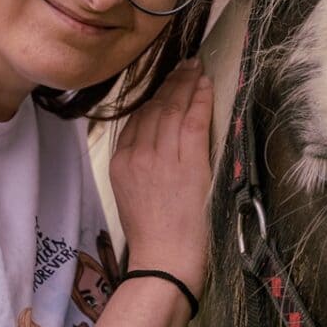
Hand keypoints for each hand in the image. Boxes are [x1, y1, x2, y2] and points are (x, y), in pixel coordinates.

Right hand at [109, 58, 212, 296]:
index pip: (137, 119)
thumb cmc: (152, 236)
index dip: (153, 97)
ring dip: (187, 84)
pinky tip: (206, 84)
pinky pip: (194, 120)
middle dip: (171, 84)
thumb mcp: (130, 196)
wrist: (164, 261)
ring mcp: (163, 157)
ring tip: (196, 69)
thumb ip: (137, 166)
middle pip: (154, 108)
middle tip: (184, 66)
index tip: (165, 85)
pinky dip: (200, 99)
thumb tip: (151, 146)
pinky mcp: (189, 163)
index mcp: (121, 163)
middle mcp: (138, 155)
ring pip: (174, 109)